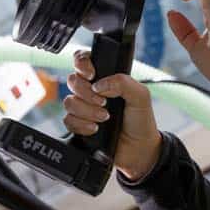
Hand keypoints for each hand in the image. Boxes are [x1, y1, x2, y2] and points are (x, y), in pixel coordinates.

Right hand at [63, 50, 161, 180]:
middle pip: (72, 80)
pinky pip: (68, 120)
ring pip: (69, 102)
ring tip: (104, 118)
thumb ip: (123, 82)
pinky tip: (95, 129)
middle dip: (86, 93)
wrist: (139, 150)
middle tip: (104, 103)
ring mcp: (84, 108)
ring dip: (86, 111)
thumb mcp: (140, 96)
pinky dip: (81, 125)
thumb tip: (100, 84)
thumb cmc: (140, 120)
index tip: (91, 75)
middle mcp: (92, 91)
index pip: (83, 60)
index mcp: (106, 78)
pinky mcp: (79, 125)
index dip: (82, 63)